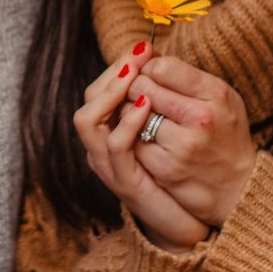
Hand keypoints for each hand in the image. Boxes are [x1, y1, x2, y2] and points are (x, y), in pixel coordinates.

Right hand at [72, 45, 211, 248]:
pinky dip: (126, 121)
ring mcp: (108, 165)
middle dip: (113, 71)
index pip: (100, 89)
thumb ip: (161, 109)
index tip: (143, 46)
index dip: (118, 66)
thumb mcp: (168, 138)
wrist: (185, 225)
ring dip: (111, 92)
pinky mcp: (124, 181)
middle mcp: (102, 147)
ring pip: (87, 119)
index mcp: (112, 134)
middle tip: (139, 53)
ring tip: (135, 74)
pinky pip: (113, 146)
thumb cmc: (179, 180)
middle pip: (88, 99)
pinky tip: (147, 104)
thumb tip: (168, 71)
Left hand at [123, 55, 258, 226]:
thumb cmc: (226, 135)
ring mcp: (181, 145)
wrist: (238, 186)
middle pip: (142, 87)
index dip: (150, 67)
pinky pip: (131, 140)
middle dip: (136, 87)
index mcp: (215, 94)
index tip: (153, 75)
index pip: (163, 66)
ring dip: (131, 111)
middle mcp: (200, 118)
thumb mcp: (222, 98)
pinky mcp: (164, 167)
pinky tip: (143, 136)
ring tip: (144, 114)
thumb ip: (190, 77)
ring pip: (132, 113)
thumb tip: (149, 57)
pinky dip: (132, 136)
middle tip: (142, 93)